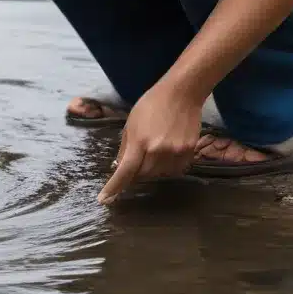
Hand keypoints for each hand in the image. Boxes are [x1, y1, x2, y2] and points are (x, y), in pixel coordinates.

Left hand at [97, 80, 202, 203]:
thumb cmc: (151, 104)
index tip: (104, 200)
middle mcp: (157, 150)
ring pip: (159, 175)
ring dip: (153, 169)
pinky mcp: (188, 153)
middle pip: (143, 176)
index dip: (114, 187)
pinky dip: (168, 167)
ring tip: (155, 149)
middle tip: (138, 157)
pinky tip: (168, 151)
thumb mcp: (132, 122)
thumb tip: (119, 167)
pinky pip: (175, 171)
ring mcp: (174, 153)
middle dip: (136, 171)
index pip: (125, 171)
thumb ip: (125, 147)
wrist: (181, 93)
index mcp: (139, 141)